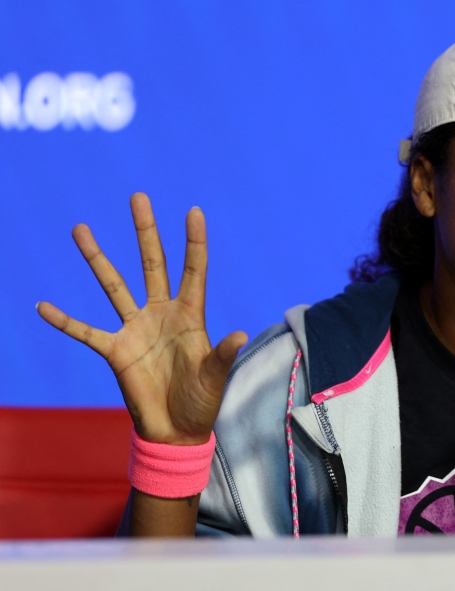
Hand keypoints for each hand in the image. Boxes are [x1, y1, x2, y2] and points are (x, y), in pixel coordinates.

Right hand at [37, 193, 246, 444]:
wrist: (176, 430)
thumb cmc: (202, 401)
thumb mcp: (215, 377)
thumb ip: (223, 354)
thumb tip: (239, 334)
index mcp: (191, 315)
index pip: (193, 270)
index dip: (194, 242)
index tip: (194, 211)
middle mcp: (162, 313)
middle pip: (153, 263)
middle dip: (145, 231)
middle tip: (138, 197)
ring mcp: (136, 329)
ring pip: (114, 285)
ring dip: (96, 258)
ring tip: (80, 229)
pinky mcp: (115, 350)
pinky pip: (85, 331)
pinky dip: (64, 321)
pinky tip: (42, 305)